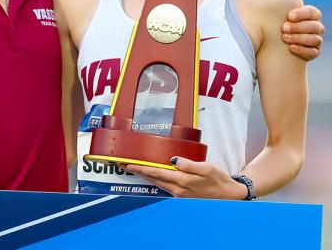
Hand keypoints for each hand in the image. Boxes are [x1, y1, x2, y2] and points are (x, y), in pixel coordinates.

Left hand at [126, 157, 246, 198]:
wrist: (231, 196)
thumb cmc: (219, 180)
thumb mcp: (207, 168)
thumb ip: (189, 165)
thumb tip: (173, 160)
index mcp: (182, 181)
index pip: (156, 173)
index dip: (141, 168)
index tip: (128, 164)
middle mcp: (178, 189)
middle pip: (153, 179)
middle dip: (139, 172)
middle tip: (124, 165)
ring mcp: (180, 194)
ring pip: (158, 183)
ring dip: (145, 176)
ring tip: (134, 169)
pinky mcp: (183, 195)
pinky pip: (164, 186)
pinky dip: (155, 180)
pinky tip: (151, 175)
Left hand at [282, 2, 324, 60]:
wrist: (275, 40)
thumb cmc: (280, 19)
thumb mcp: (282, 8)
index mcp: (312, 15)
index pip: (313, 12)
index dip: (302, 14)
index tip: (289, 16)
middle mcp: (317, 27)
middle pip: (314, 26)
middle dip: (299, 27)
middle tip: (283, 28)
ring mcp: (316, 40)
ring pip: (314, 39)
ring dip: (299, 38)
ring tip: (284, 37)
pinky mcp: (313, 53)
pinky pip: (313, 53)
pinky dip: (302, 50)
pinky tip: (291, 48)